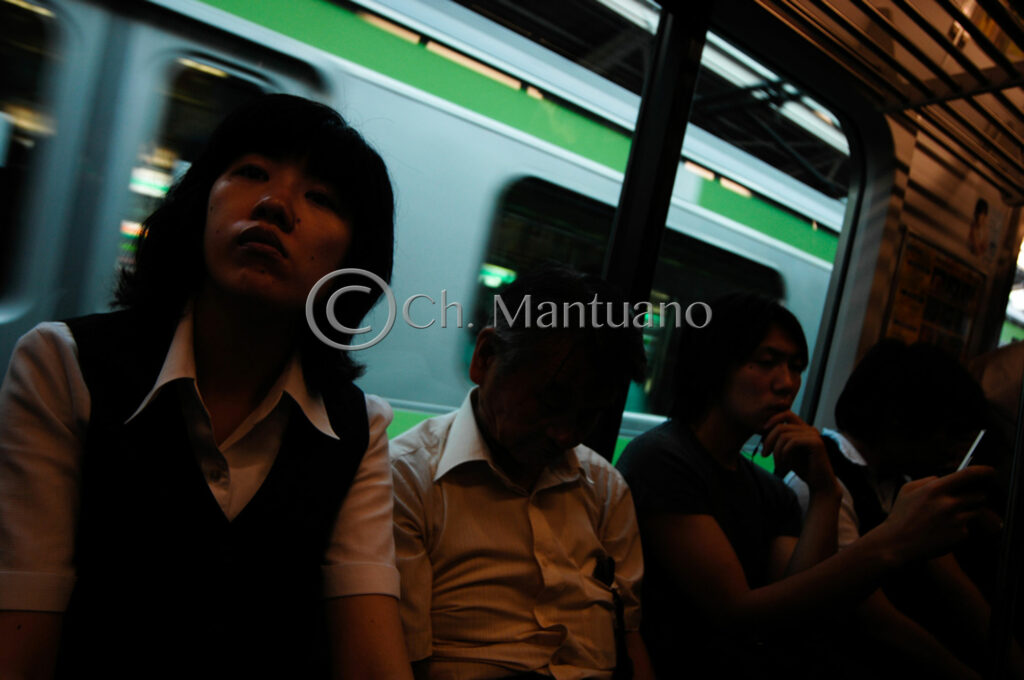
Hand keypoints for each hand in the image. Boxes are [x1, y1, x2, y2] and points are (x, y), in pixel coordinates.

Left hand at [761, 411, 836, 494]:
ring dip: (776, 451)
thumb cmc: (803, 468)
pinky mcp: (816, 443)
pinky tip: (783, 463)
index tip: (761, 434)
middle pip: (781, 425)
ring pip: (784, 435)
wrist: (819, 483)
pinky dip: (784, 453)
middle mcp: (809, 429)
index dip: (772, 420)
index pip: (786, 414)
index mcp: (803, 428)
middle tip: (764, 454)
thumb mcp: (787, 451)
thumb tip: (764, 430)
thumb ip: (779, 440)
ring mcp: (814, 435)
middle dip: (768, 440)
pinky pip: (793, 442)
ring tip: (776, 463)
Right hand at [879, 466, 998, 562]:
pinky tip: (943, 530)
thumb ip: (928, 480)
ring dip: (967, 512)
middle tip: (964, 500)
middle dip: (975, 496)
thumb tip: (943, 478)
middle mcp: (949, 504)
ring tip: (948, 517)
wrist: (898, 543)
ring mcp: (957, 520)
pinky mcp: (960, 535)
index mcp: (935, 489)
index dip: (984, 471)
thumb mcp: (907, 490)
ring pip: (976, 511)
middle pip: (979, 495)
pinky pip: (968, 527)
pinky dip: (959, 527)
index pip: (969, 475)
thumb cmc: (901, 516)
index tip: (991, 471)